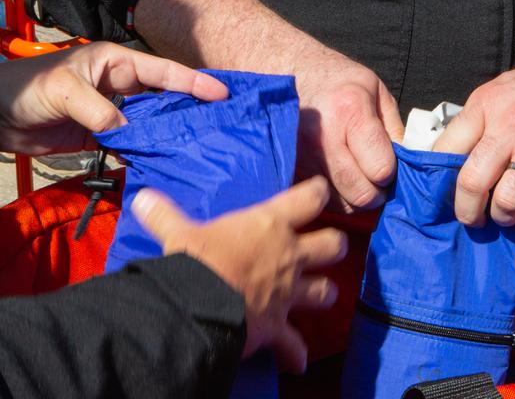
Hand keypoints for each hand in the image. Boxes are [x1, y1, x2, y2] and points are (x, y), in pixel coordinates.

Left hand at [0, 42, 228, 155]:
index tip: (220, 92)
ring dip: (163, 136)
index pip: (161, 71)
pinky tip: (156, 164)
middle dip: (185, 110)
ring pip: (146, 124)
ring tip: (192, 149)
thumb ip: (99, 110)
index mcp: (115, 62)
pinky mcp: (97, 136)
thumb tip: (126, 132)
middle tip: (215, 126)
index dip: (192, 81)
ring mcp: (109, 111)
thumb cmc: (28, 86)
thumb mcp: (66, 91)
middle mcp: (117, 85)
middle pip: (160, 98)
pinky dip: (140, 154)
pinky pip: (126, 144)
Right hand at [133, 176, 346, 370]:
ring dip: (324, 295)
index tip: (318, 192)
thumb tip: (142, 198)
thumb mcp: (180, 234)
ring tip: (319, 295)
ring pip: (326, 292)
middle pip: (333, 245)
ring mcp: (288, 293)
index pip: (312, 197)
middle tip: (327, 246)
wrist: (199, 308)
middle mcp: (289, 255)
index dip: (318, 193)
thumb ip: (165, 215)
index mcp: (270, 224)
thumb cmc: (196, 261)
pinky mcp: (279, 327)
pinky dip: (297, 354)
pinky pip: (296, 346)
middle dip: (333, 247)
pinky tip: (298, 361)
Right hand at [294, 42, 403, 212]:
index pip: (381, 168)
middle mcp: (322, 137)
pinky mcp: (289, 168)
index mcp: (350, 111)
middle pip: (360, 193)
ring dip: (355, 198)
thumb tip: (409, 167)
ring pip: (341, 204)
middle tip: (376, 179)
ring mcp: (301, 155)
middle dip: (376, 193)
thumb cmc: (339, 81)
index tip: (388, 165)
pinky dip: (334, 198)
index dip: (391, 173)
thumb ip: (395, 130)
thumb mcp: (377, 91)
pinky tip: (337, 179)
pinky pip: (319, 201)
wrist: (293, 72)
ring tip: (356, 176)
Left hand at [434, 29, 514, 227]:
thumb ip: (482, 119)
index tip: (442, 192)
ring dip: (503, 216)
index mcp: (488, 104)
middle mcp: (511, 125)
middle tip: (471, 217)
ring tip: (507, 213)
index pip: (446, 148)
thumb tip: (457, 154)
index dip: (438, 177)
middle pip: (471, 183)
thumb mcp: (505, 88)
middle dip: (466, 211)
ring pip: (506, 203)